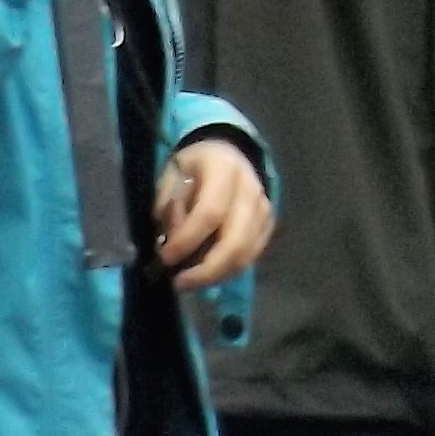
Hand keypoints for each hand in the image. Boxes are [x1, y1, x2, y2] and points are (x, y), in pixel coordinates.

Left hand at [155, 138, 274, 291]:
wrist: (228, 152)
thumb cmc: (194, 164)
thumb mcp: (172, 172)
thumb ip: (169, 204)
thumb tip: (169, 242)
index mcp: (223, 170)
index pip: (210, 212)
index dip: (188, 239)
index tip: (165, 258)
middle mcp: (250, 191)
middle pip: (235, 242)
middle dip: (206, 271)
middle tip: (179, 283)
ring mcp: (264, 210)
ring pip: (246, 255)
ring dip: (217, 276)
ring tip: (190, 282)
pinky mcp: (269, 225)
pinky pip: (251, 256)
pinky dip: (229, 270)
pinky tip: (208, 273)